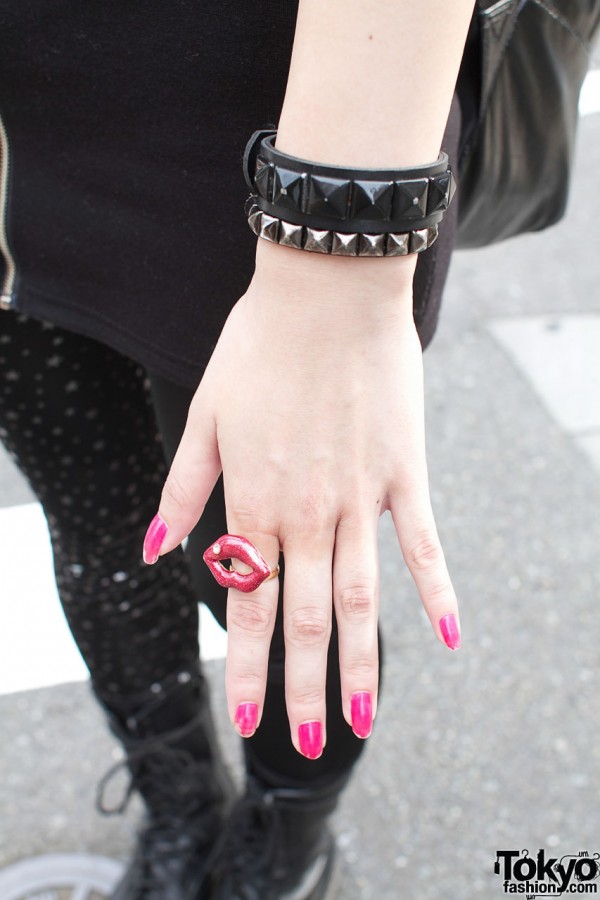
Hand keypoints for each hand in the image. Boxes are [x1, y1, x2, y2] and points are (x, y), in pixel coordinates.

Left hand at [144, 239, 460, 758]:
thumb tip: (154, 551)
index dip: (245, 665)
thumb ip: (183, 490)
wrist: (327, 290)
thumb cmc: (259, 347)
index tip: (248, 719)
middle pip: (307, 616)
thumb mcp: (204, 415)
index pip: (248, 603)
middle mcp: (309, 512)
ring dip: (363, 662)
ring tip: (364, 719)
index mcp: (256, 500)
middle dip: (305, 685)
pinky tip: (448, 637)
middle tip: (310, 743)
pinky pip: (422, 543)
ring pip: (362, 597)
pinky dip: (436, 590)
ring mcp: (362, 496)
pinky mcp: (404, 471)